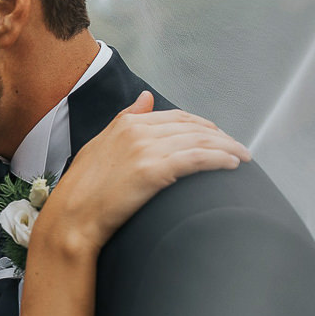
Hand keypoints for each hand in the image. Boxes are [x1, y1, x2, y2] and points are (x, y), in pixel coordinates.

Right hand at [43, 91, 250, 251]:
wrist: (72, 218)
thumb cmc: (82, 189)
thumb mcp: (99, 144)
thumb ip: (125, 118)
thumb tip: (146, 97)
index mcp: (125, 123)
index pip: (176, 117)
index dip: (202, 125)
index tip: (217, 136)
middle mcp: (137, 131)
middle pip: (192, 126)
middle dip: (220, 135)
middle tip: (236, 147)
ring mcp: (145, 150)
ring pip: (199, 140)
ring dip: (227, 147)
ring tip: (242, 156)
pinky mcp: (154, 171)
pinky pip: (197, 158)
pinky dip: (219, 158)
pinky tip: (233, 164)